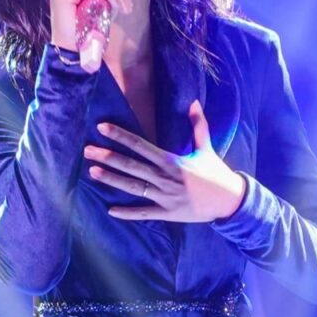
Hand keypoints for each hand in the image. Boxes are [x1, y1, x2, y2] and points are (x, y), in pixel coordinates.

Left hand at [83, 100, 246, 221]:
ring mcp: (164, 196)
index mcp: (171, 160)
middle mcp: (164, 177)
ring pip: (133, 186)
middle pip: (131, 165)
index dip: (120, 136)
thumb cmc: (215, 172)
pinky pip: (144, 213)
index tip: (102, 128)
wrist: (228, 200)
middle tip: (88, 150)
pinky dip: (128, 213)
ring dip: (112, 179)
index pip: (140, 145)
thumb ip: (198, 125)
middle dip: (108, 157)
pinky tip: (111, 211)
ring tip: (93, 172)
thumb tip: (193, 103)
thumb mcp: (206, 147)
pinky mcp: (167, 213)